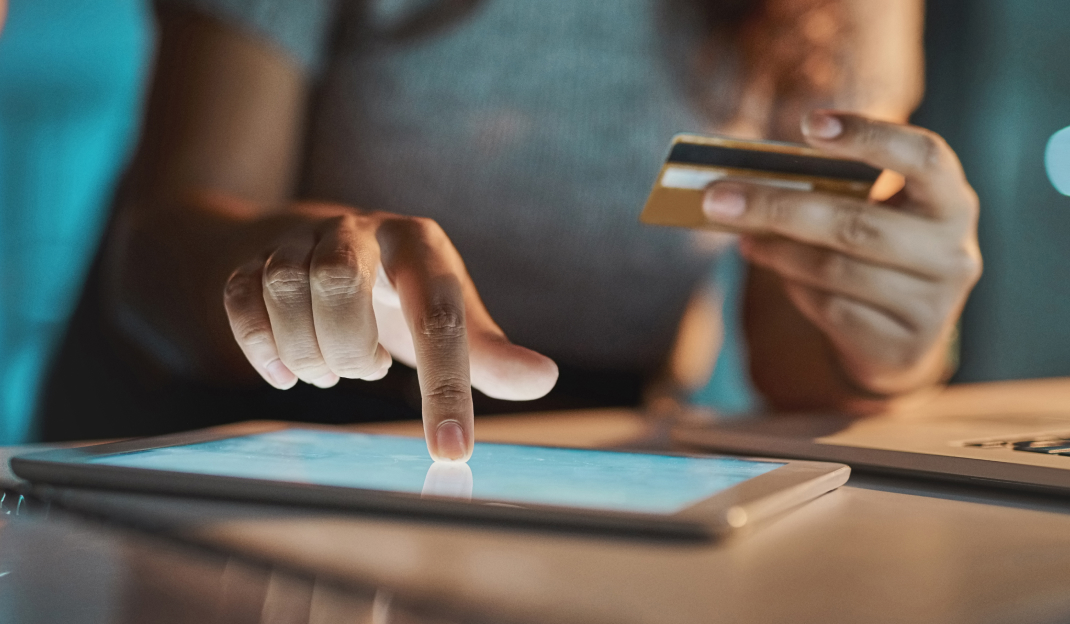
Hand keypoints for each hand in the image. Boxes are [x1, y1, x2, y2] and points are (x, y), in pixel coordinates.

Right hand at [222, 204, 557, 459]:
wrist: (319, 245)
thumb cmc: (397, 292)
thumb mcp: (447, 313)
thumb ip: (487, 351)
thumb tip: (543, 379)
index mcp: (417, 244)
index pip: (435, 312)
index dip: (445, 385)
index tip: (451, 450)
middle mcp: (357, 231)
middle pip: (337, 278)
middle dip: (349, 347)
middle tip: (366, 370)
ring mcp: (298, 242)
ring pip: (283, 288)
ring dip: (308, 351)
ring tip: (334, 370)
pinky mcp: (251, 260)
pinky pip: (240, 299)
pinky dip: (261, 347)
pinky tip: (286, 373)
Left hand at [703, 111, 980, 394]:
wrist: (902, 335)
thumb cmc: (875, 251)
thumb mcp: (870, 212)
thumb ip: (829, 191)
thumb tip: (744, 183)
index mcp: (950, 200)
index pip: (924, 157)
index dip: (870, 137)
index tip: (810, 124)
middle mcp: (953, 251)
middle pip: (856, 224)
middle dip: (779, 206)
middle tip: (718, 197)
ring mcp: (933, 304)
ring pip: (834, 269)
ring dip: (777, 250)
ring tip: (742, 234)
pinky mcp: (902, 345)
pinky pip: (830, 308)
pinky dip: (793, 285)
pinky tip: (773, 266)